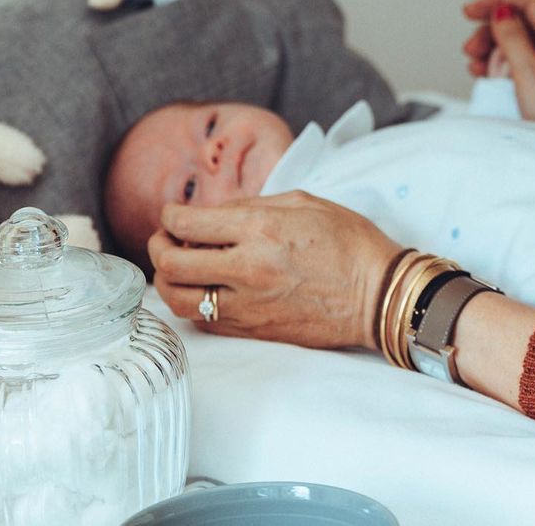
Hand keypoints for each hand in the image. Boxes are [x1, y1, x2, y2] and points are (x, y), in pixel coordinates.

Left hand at [148, 191, 402, 350]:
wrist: (377, 294)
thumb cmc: (348, 241)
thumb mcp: (303, 202)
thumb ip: (254, 204)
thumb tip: (218, 214)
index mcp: (260, 228)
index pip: (187, 224)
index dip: (169, 216)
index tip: (172, 214)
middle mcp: (247, 267)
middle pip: (171, 264)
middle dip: (157, 247)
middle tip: (164, 240)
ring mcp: (248, 304)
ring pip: (178, 300)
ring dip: (166, 281)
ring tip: (175, 268)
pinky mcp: (254, 331)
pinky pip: (204, 321)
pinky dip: (191, 304)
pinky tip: (201, 290)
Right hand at [462, 0, 534, 125]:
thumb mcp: (529, 75)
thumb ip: (514, 39)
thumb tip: (502, 11)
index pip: (527, 5)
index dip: (496, 4)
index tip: (470, 12)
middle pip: (520, 25)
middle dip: (490, 33)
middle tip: (470, 49)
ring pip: (517, 46)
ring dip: (491, 52)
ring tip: (475, 68)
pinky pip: (520, 66)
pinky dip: (500, 68)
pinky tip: (484, 77)